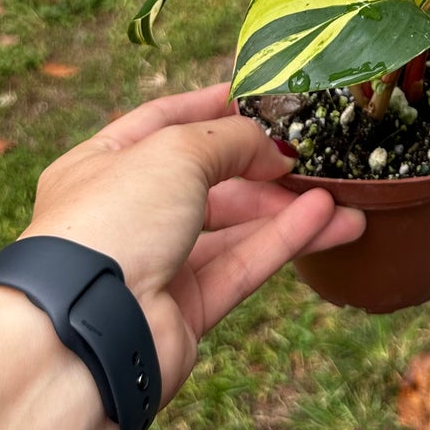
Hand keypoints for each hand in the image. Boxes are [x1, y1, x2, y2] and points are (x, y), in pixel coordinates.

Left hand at [21, 85, 362, 399]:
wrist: (86, 333)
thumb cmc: (113, 221)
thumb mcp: (175, 152)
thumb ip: (231, 140)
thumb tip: (272, 151)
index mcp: (102, 163)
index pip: (163, 121)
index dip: (210, 106)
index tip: (258, 96)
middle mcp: (127, 213)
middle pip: (207, 180)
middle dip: (260, 166)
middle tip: (312, 155)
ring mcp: (156, 264)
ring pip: (232, 228)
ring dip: (286, 210)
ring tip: (342, 197)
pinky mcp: (184, 311)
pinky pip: (241, 266)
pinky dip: (282, 242)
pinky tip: (326, 221)